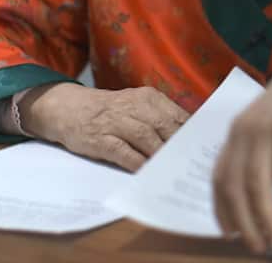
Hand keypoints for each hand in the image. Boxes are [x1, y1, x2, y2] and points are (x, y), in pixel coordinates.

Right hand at [20, 83, 188, 170]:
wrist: (69, 108)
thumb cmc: (111, 111)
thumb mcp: (137, 105)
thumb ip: (162, 118)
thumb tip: (190, 139)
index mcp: (149, 98)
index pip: (178, 115)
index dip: (191, 134)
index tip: (202, 149)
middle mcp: (134, 107)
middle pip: (164, 126)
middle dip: (178, 146)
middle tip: (191, 164)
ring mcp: (116, 122)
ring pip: (146, 138)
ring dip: (160, 154)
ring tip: (173, 170)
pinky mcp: (101, 139)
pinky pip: (123, 152)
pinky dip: (137, 163)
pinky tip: (147, 173)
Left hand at [212, 17, 271, 252]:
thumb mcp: (271, 120)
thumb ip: (260, 147)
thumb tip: (259, 187)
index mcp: (237, 131)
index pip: (219, 178)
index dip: (223, 209)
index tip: (230, 233)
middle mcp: (245, 130)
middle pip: (234, 187)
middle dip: (244, 222)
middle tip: (258, 246)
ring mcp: (267, 129)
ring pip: (257, 185)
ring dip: (267, 218)